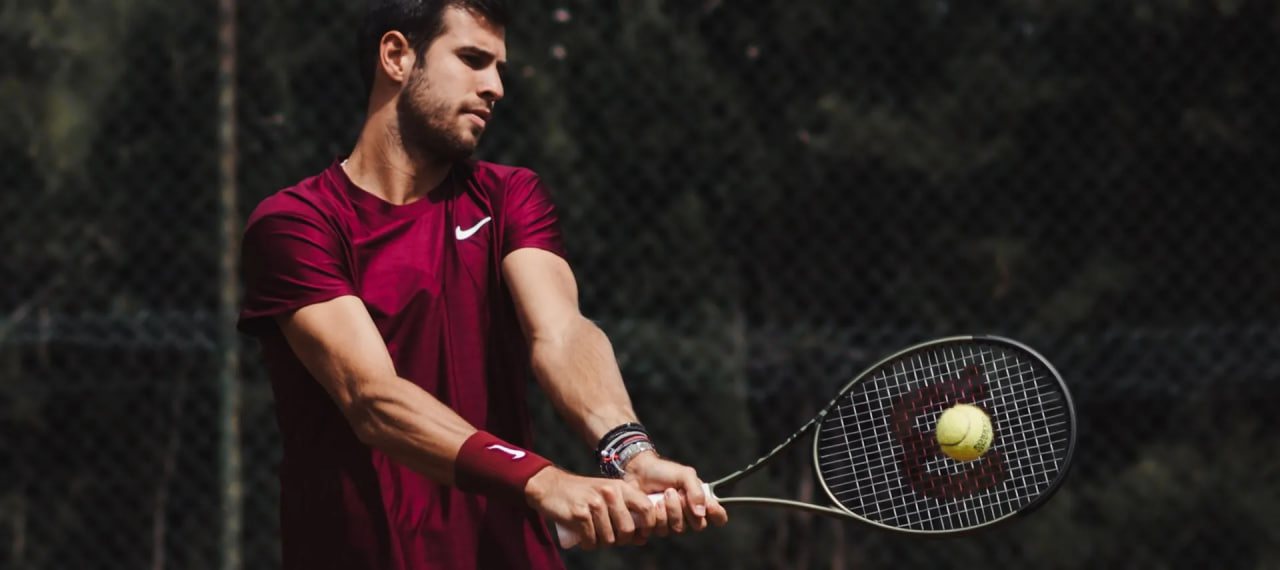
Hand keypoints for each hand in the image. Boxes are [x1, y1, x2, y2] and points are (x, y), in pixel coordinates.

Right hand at [524, 467, 657, 550]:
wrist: (550, 487)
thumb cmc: (582, 495)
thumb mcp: (607, 496)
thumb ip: (625, 512)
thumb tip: (642, 539)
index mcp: (621, 487)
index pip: (646, 508)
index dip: (647, 526)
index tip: (639, 534)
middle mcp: (610, 493)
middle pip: (628, 529)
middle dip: (621, 540)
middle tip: (610, 537)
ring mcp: (595, 503)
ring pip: (609, 538)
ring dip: (601, 543)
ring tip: (593, 535)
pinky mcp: (580, 514)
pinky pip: (591, 540)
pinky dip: (588, 545)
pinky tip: (583, 538)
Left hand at [622, 451, 728, 535]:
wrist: (637, 472)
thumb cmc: (663, 471)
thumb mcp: (684, 474)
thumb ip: (696, 491)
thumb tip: (701, 512)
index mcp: (700, 501)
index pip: (718, 517)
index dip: (717, 515)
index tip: (710, 507)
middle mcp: (689, 514)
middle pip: (699, 525)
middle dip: (686, 509)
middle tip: (675, 493)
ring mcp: (673, 521)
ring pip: (679, 529)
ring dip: (670, 511)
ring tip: (661, 496)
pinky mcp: (657, 526)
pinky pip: (662, 531)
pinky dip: (657, 516)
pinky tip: (653, 504)